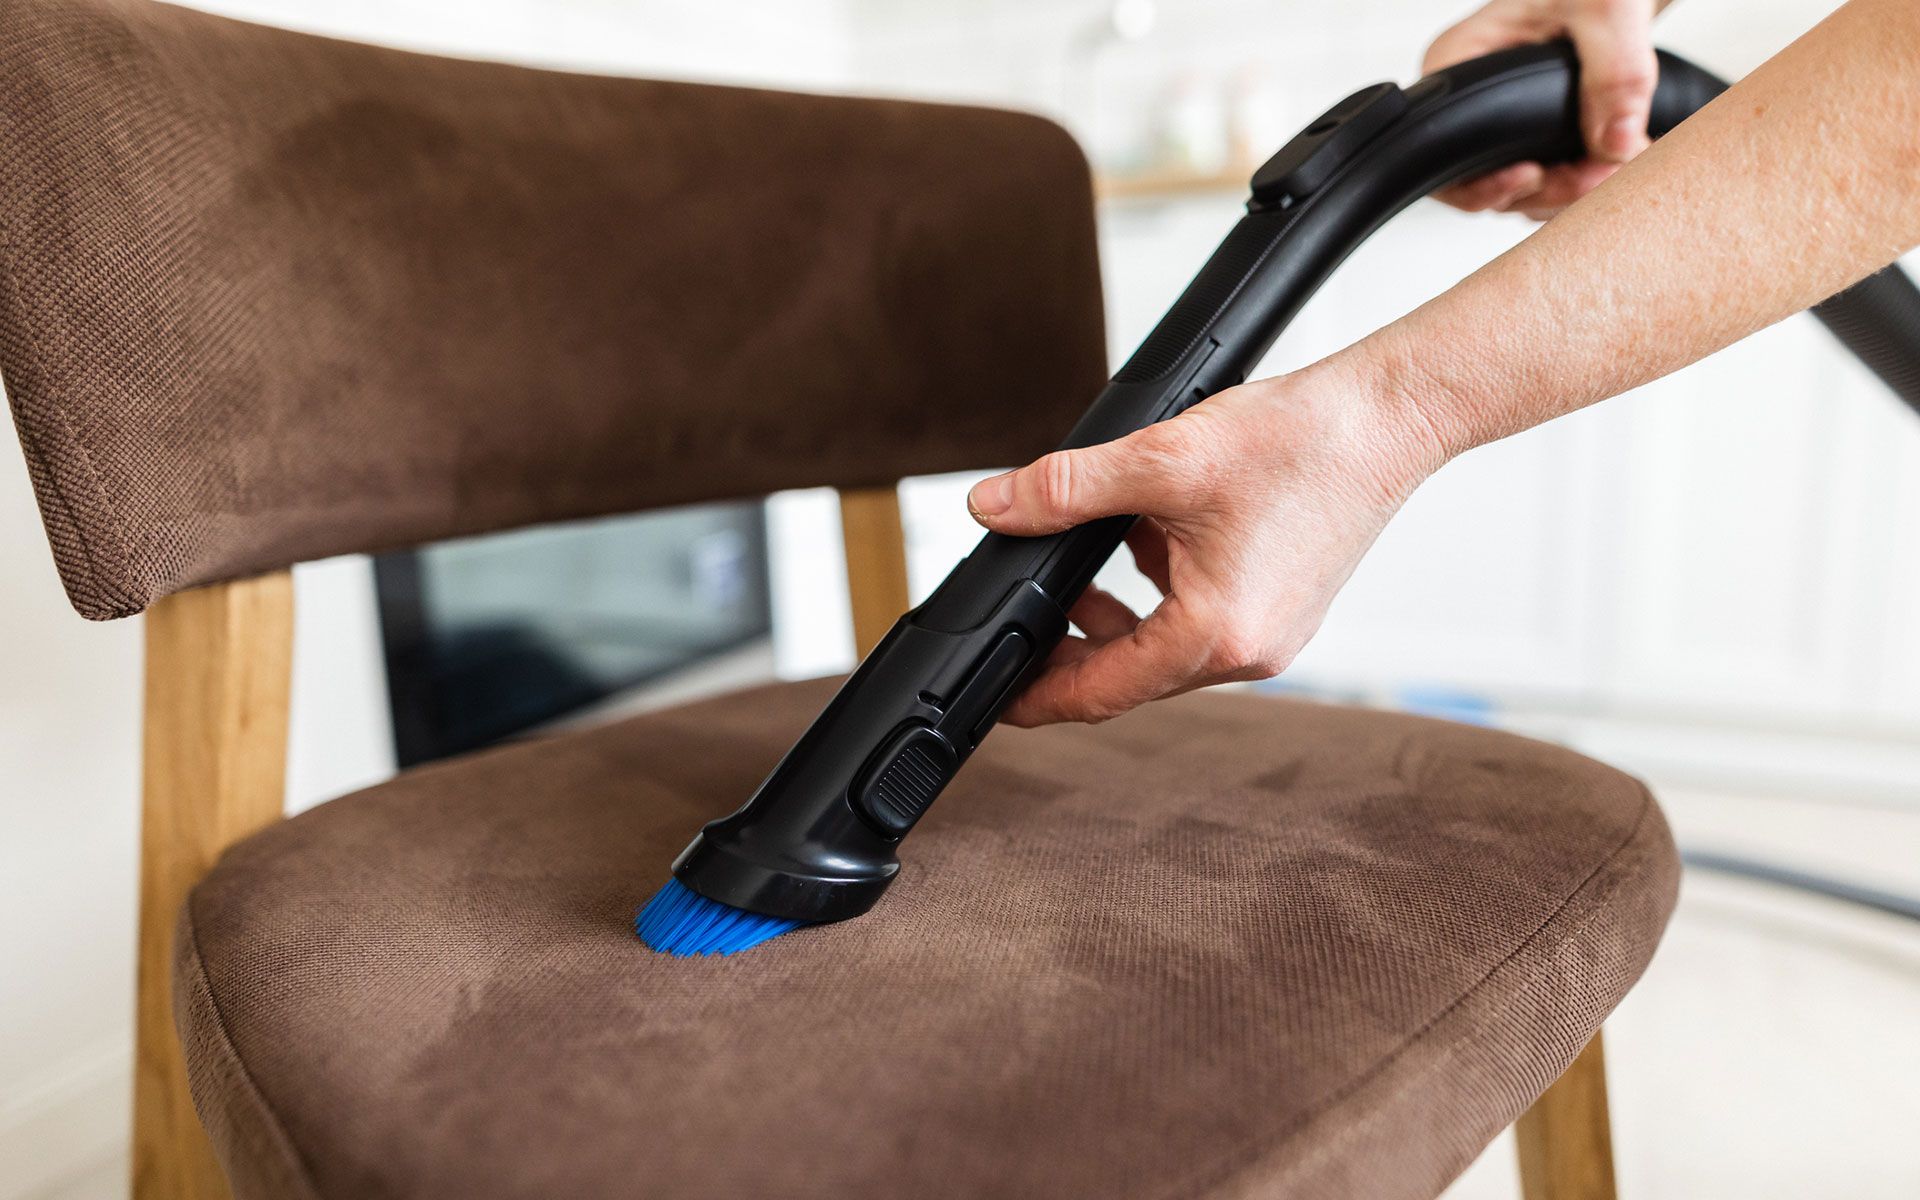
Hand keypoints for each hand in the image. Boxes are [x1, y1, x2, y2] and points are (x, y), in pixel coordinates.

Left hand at [965, 359, 1445, 725]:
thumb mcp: (1160, 459)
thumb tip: (995, 508)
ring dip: (1111, 614)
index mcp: (1216, 637)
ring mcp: (1269, 635)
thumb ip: (1065, 490)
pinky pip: (1197, 621)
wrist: (1389, 417)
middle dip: (1068, 647)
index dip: (1038, 698)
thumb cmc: (1301, 441)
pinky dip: (1157, 590)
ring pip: (1161, 646)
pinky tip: (1138, 538)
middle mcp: (1248, 653)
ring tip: (1071, 564)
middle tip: (1017, 622)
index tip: (998, 700)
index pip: (1102, 693)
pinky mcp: (1281, 611)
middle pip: (1129, 676)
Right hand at [1424, 0, 1671, 218]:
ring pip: (1520, 189)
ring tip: (1617, 164)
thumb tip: (1613, 142)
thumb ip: (1616, 72)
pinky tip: (1615, 162)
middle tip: (1598, 174)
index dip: (1480, 179)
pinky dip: (1583, 184)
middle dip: (1545, 190)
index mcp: (1461, 59)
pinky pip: (1548, 181)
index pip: (1441, 145)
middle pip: (1482, 180)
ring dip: (1571, 192)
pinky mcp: (1537, 135)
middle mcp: (1473, 98)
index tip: (1532, 175)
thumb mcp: (1607, 9)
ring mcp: (1504, 121)